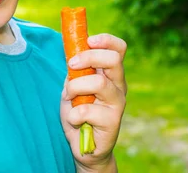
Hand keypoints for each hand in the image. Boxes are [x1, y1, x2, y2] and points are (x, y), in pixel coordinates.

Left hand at [60, 33, 126, 172]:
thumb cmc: (79, 113)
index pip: (118, 49)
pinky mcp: (112, 122)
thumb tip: (70, 49)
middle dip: (88, 57)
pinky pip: (86, 110)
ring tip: (69, 98)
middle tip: (72, 65)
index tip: (87, 40)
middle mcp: (118, 86)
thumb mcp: (73, 86)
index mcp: (110, 74)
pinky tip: (74, 120)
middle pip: (113, 59)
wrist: (85, 147)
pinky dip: (73, 114)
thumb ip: (75, 70)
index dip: (105, 40)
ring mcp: (117, 104)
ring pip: (99, 82)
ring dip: (75, 87)